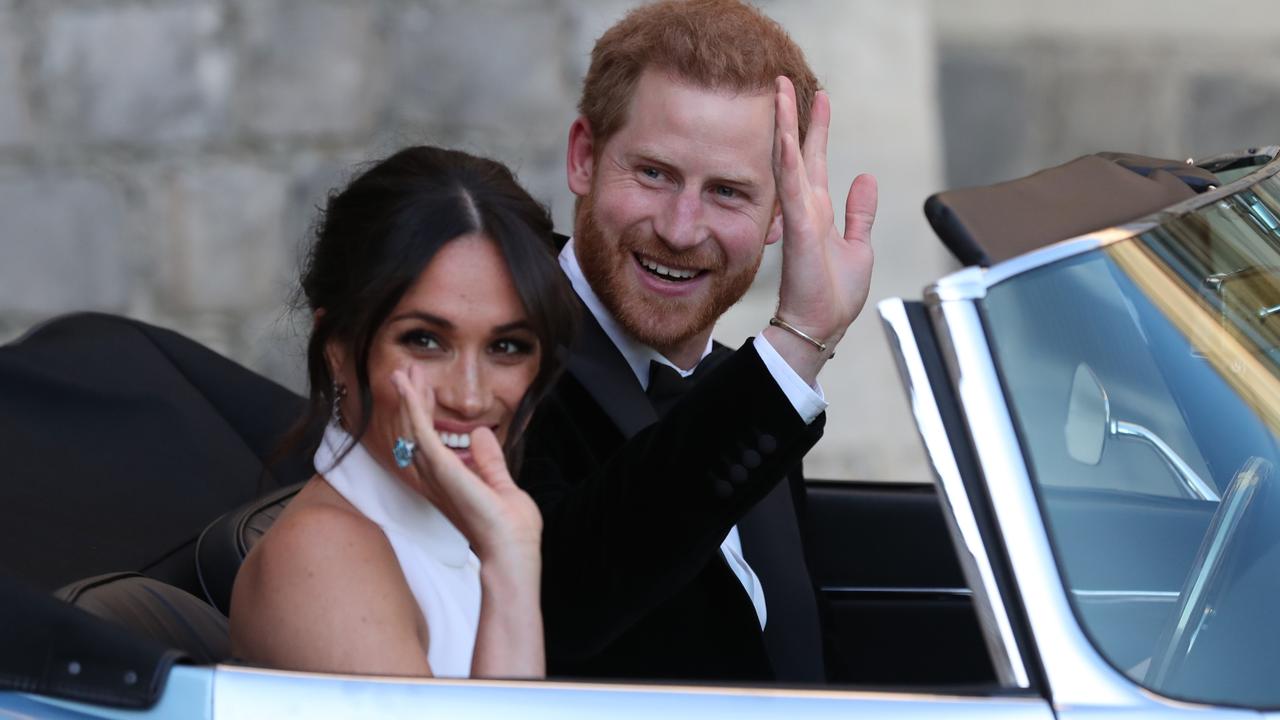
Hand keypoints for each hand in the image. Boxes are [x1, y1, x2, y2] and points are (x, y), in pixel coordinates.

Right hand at [391, 366, 541, 562]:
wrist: (512, 552)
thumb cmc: (509, 530)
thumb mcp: (500, 484)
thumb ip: (489, 461)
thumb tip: (482, 434)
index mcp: (447, 482)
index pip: (429, 440)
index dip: (425, 411)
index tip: (426, 387)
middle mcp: (434, 479)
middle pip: (414, 431)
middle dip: (411, 399)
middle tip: (408, 371)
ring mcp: (436, 474)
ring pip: (412, 428)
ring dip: (408, 398)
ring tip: (404, 371)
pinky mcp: (442, 469)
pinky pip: (420, 432)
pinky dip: (414, 407)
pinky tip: (410, 388)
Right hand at [769, 76, 876, 368]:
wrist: (819, 327)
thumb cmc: (834, 296)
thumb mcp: (858, 247)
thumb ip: (860, 213)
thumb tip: (866, 178)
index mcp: (819, 212)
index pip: (815, 161)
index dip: (817, 128)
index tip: (818, 98)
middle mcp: (805, 208)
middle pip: (798, 151)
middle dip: (794, 116)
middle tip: (785, 81)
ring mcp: (799, 216)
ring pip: (789, 161)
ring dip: (785, 126)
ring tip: (780, 93)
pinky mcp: (799, 229)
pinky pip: (791, 187)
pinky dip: (788, 159)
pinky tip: (786, 134)